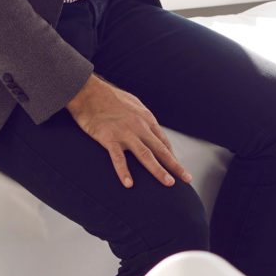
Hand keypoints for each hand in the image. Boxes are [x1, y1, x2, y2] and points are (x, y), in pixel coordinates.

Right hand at [66, 75, 192, 188]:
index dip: (172, 156)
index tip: (178, 168)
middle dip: (175, 165)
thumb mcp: (133, 103)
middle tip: (187, 178)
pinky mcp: (109, 138)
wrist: (88, 91)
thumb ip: (142, 116)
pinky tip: (129, 184)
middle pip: (161, 149)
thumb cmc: (109, 96)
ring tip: (168, 183)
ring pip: (146, 155)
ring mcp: (125, 133)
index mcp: (146, 118)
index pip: (163, 141)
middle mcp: (139, 126)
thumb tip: (148, 126)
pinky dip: (124, 172)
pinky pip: (118, 158)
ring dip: (158, 170)